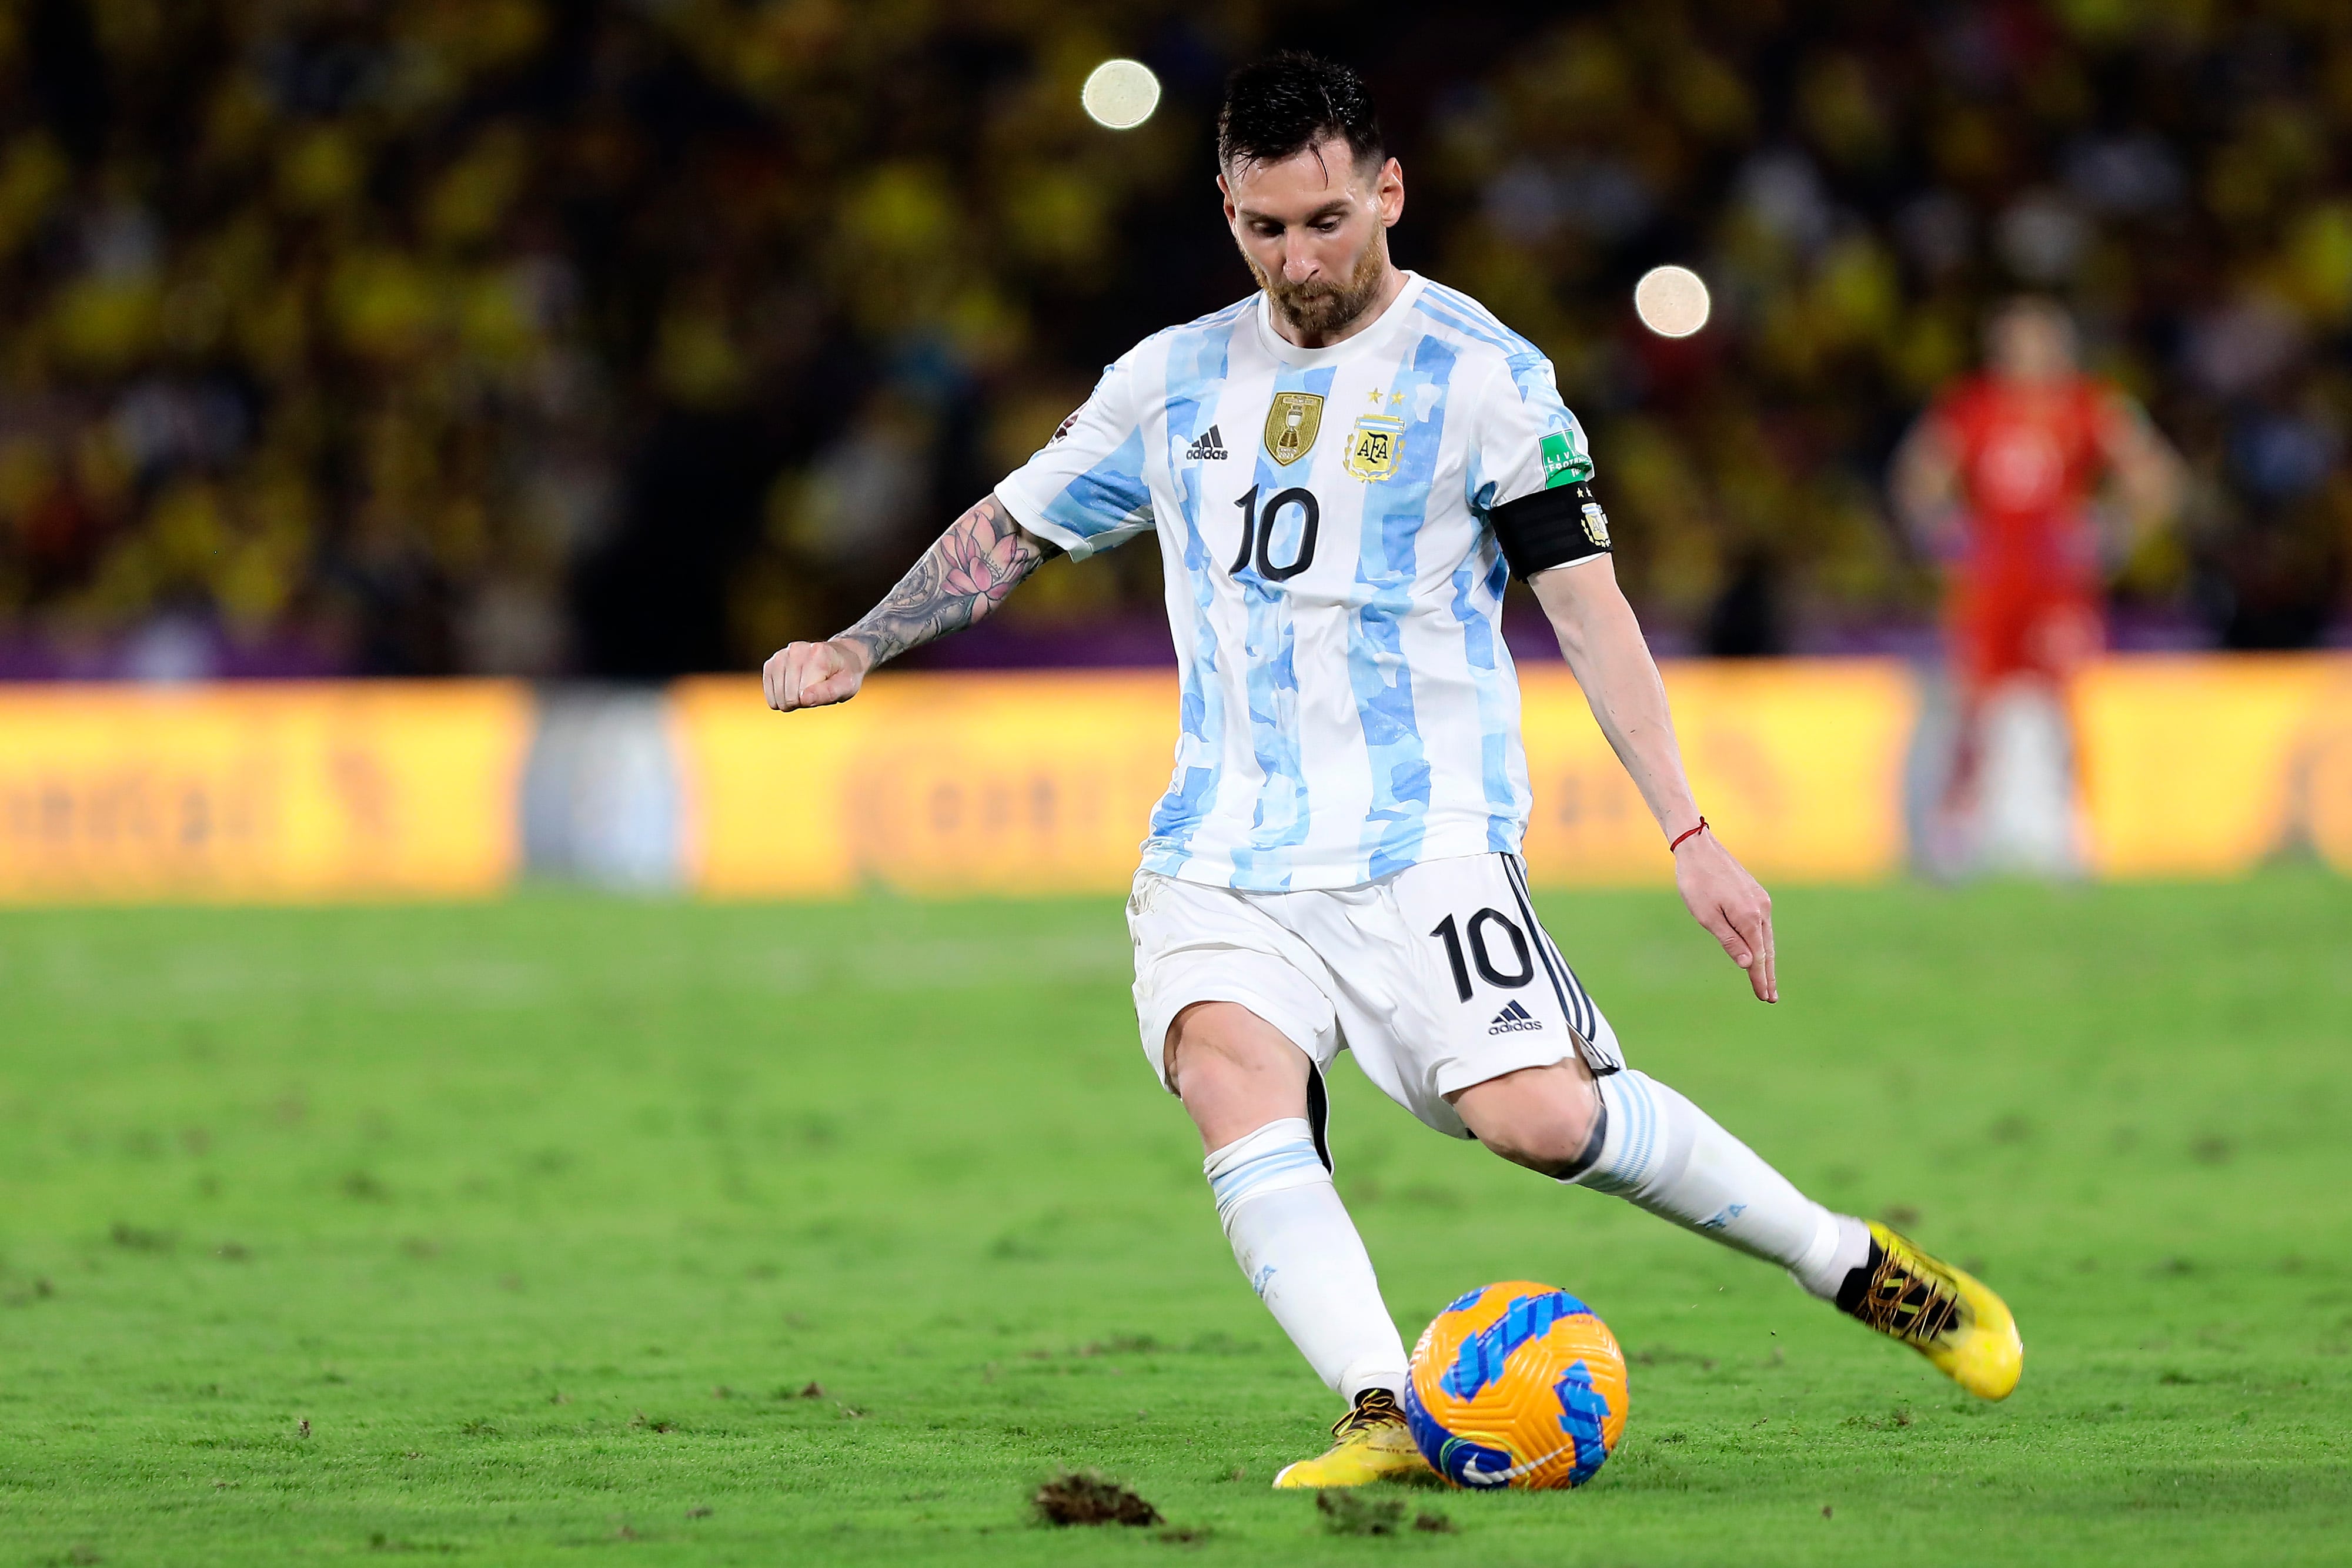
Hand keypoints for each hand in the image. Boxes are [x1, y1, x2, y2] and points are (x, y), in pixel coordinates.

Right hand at [763, 639, 869, 711]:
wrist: (841, 657)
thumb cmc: (845, 674)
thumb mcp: (846, 686)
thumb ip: (827, 693)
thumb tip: (804, 699)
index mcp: (818, 654)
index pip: (803, 694)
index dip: (813, 700)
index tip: (825, 690)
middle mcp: (797, 650)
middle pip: (788, 696)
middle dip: (801, 702)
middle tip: (815, 691)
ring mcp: (782, 654)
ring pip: (778, 695)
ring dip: (790, 700)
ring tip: (804, 689)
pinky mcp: (772, 662)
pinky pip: (768, 691)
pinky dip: (778, 697)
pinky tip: (791, 691)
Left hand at [1673, 830, 1776, 1002]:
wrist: (1698, 847)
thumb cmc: (1696, 882)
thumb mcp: (1707, 916)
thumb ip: (1730, 941)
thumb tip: (1749, 964)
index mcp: (1749, 917)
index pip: (1758, 957)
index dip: (1760, 979)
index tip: (1765, 998)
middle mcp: (1761, 909)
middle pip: (1767, 950)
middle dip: (1767, 975)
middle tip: (1770, 998)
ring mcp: (1761, 900)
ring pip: (1766, 938)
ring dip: (1767, 960)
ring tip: (1767, 980)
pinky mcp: (1756, 893)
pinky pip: (1763, 925)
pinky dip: (1763, 942)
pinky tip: (1760, 951)